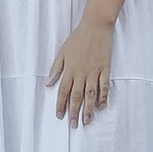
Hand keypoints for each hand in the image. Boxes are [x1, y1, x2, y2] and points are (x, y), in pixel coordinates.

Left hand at [47, 12, 114, 126]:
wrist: (95, 26)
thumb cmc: (78, 38)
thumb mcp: (62, 51)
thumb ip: (55, 68)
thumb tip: (48, 83)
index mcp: (70, 68)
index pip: (63, 90)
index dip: (61, 104)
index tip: (59, 116)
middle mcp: (81, 72)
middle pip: (77, 96)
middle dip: (74, 112)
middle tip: (73, 125)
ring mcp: (94, 71)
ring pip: (91, 94)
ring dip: (88, 109)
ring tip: (87, 120)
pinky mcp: (105, 69)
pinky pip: (104, 86)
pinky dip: (103, 97)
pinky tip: (102, 106)